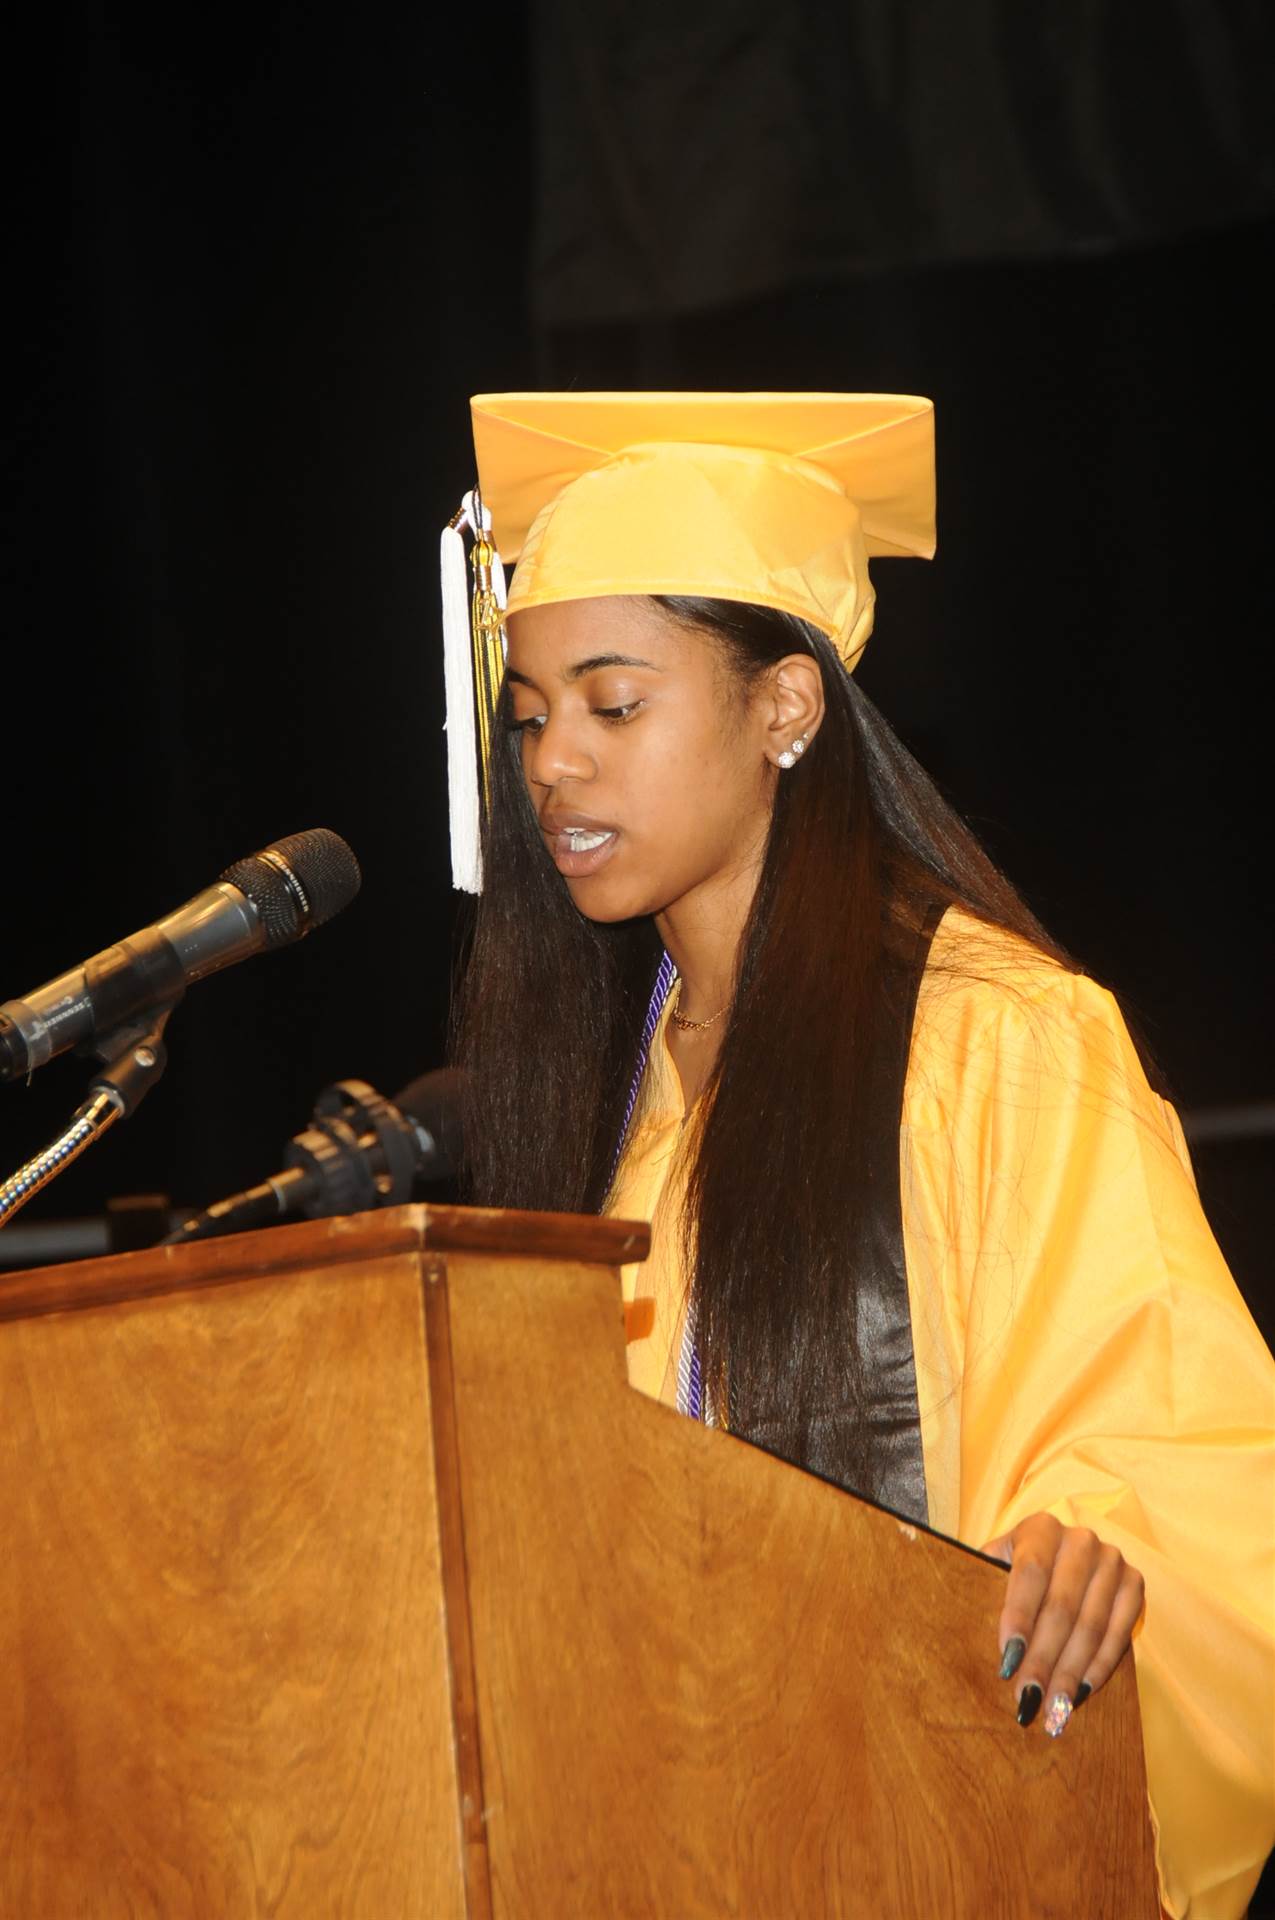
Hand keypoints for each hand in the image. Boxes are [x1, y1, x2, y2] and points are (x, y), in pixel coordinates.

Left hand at [980, 1512, 1145, 1736]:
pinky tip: (1082, 1693)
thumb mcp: (999, 1563)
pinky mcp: (1134, 1584)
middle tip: (1028, 1698)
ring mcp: (1112, 1561)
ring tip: (1054, 1708)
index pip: (1030, 1574)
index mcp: (1041, 1528)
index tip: (1006, 1662)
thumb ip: (984, 1584)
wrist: (1066, 1553)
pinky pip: (1119, 1634)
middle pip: (1061, 1607)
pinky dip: (1099, 1667)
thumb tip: (962, 1628)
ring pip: (1091, 1626)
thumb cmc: (1021, 1568)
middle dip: (1043, 1659)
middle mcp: (1081, 1539)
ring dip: (1071, 1673)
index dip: (1018, 1618)